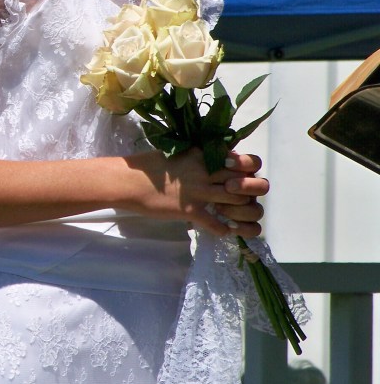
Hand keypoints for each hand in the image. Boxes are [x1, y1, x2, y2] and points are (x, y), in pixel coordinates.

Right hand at [126, 148, 267, 237]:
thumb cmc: (152, 165)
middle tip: (244, 198)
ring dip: (241, 211)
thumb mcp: (181, 152)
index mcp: (205, 155)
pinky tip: (223, 230)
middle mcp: (206, 171)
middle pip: (245, 182)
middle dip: (252, 192)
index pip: (243, 161)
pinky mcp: (190, 210)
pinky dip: (224, 230)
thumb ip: (201, 156)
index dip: (250, 169)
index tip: (243, 175)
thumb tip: (218, 159)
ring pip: (236, 202)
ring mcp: (199, 191)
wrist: (131, 180)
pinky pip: (216, 224)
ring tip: (236, 215)